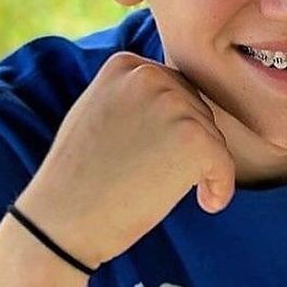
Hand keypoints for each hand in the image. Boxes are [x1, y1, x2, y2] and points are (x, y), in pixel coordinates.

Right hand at [15, 52, 235, 267]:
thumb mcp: (97, 112)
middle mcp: (150, 76)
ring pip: (213, 136)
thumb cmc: (78, 177)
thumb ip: (133, 96)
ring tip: (172, 192)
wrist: (61, 221)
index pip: (174, 89)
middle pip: (197, 110)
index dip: (174, 127)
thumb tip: (178, 95)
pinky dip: (221, 186)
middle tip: (160, 179)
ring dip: (204, 167)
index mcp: (125, 65)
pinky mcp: (194, 138)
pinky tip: (206, 202)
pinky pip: (225, 162)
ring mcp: (173, 104)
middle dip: (190, 146)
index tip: (158, 156)